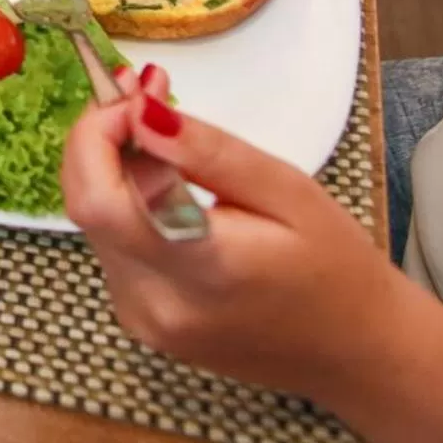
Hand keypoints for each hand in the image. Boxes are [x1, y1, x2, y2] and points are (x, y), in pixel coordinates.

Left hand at [62, 69, 402, 400]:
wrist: (357, 353)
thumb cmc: (335, 268)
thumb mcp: (286, 191)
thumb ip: (207, 152)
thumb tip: (138, 112)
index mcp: (198, 270)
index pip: (100, 200)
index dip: (94, 136)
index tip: (128, 90)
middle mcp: (155, 303)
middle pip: (86, 205)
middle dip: (99, 139)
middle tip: (141, 93)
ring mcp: (142, 319)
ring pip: (94, 222)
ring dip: (112, 169)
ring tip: (163, 136)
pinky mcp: (140, 322)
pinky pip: (112, 246)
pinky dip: (125, 205)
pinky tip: (166, 188)